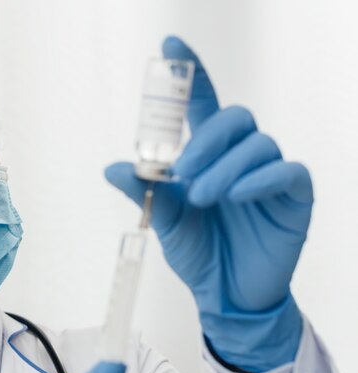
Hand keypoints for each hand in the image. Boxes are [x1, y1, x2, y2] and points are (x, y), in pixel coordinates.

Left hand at [105, 36, 311, 371]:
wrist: (226, 294)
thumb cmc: (199, 252)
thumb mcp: (165, 221)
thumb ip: (147, 192)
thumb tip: (113, 168)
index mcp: (208, 156)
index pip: (202, 105)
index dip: (190, 74)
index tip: (170, 46)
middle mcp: (240, 157)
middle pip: (235, 117)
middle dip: (206, 140)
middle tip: (184, 173)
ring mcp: (269, 174)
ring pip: (259, 143)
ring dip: (226, 167)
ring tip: (202, 197)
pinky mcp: (293, 197)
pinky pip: (287, 172)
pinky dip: (259, 179)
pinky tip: (238, 196)